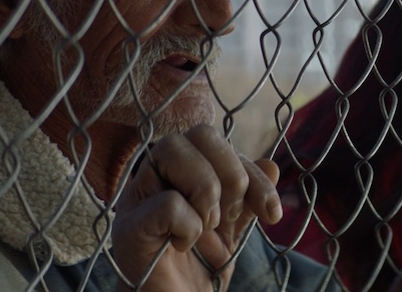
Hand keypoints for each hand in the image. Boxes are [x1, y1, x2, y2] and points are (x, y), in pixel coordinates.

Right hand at [110, 125, 282, 290]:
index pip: (219, 141)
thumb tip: (271, 163)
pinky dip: (189, 227)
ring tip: (207, 227)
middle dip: (231, 173)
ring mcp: (137, 196)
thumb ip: (249, 196)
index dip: (252, 172)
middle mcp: (155, 174)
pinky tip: (182, 245)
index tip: (272, 214)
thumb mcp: (234, 228)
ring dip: (206, 191)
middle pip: (199, 133)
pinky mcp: (129, 227)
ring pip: (172, 149)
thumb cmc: (198, 267)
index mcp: (180, 169)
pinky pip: (168, 202)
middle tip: (230, 216)